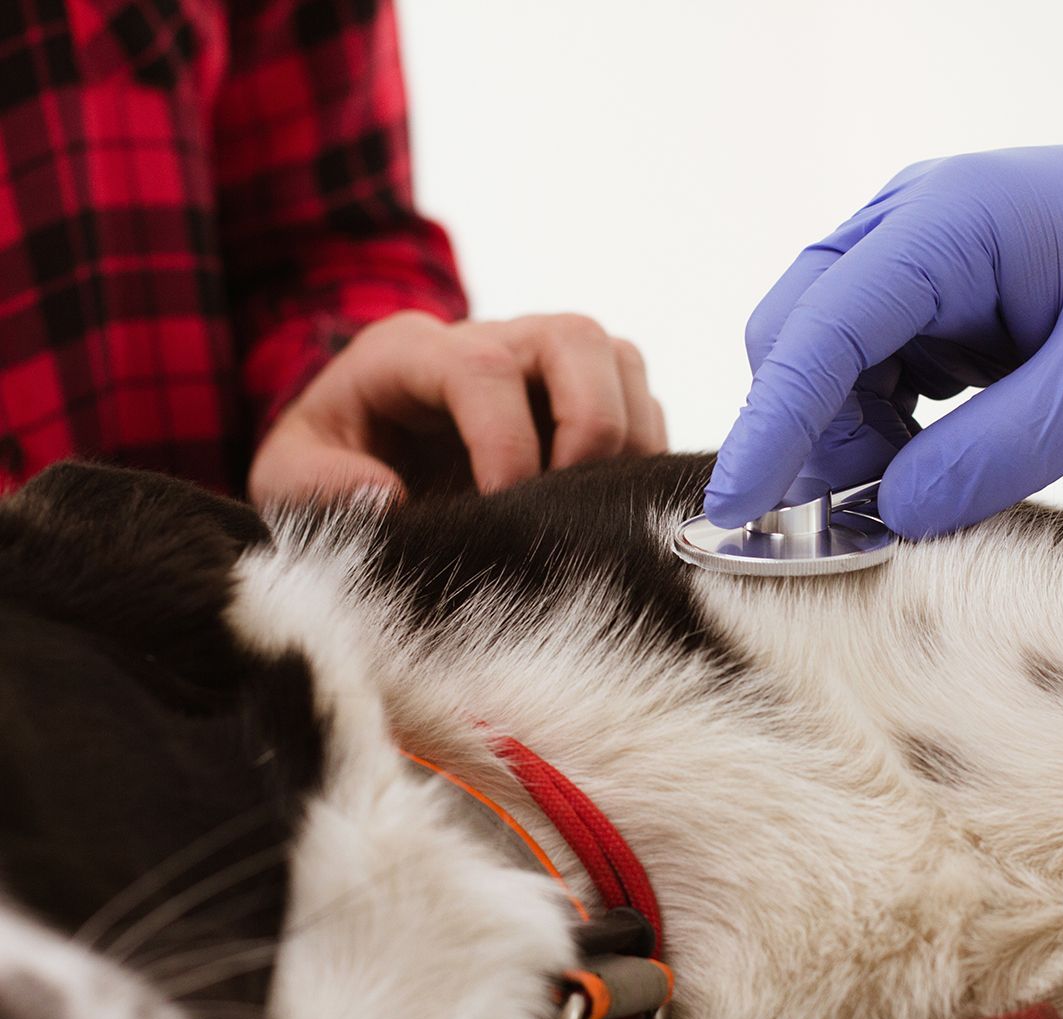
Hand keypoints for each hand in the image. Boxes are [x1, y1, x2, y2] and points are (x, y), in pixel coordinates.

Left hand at [249, 311, 665, 504]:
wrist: (361, 452)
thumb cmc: (329, 461)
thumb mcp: (288, 474)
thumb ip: (317, 483)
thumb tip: (386, 497)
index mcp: (411, 351)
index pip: (482, 368)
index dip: (505, 440)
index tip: (504, 507)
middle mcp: (490, 338)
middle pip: (573, 337)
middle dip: (589, 423)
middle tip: (568, 500)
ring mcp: (543, 362)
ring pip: (619, 360)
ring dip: (625, 437)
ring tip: (590, 506)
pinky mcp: (583, 394)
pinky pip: (643, 403)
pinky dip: (640, 455)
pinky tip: (604, 505)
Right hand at [705, 132, 1062, 537]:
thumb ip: (999, 453)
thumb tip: (892, 514)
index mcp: (950, 222)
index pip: (822, 327)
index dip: (771, 422)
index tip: (738, 507)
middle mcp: (912, 225)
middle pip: (798, 335)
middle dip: (802, 435)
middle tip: (837, 525)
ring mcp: (919, 255)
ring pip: (825, 356)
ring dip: (841, 437)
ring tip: (898, 501)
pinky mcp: (935, 294)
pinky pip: (869, 364)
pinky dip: (875, 427)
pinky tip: (914, 469)